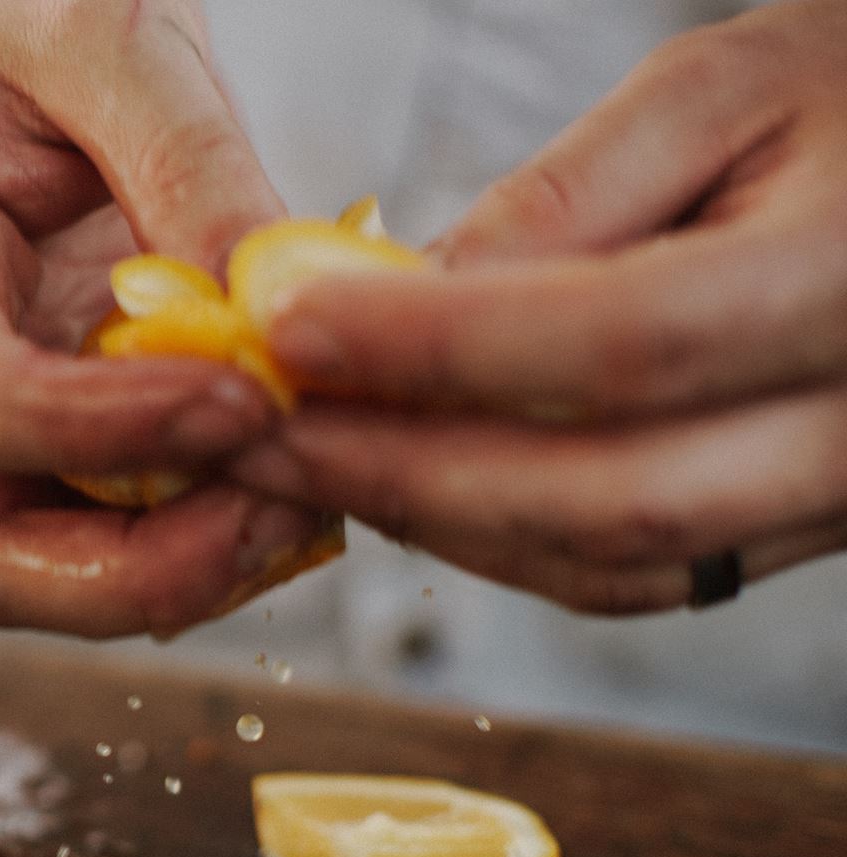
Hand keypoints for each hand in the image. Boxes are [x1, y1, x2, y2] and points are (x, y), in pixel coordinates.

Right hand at [0, 0, 335, 636]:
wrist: (40, 21)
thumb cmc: (48, 2)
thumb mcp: (116, 31)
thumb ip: (188, 162)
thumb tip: (269, 318)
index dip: (78, 431)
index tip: (238, 405)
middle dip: (124, 568)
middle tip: (280, 509)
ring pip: (42, 574)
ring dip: (178, 570)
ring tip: (307, 490)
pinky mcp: (67, 440)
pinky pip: (120, 539)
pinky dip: (211, 537)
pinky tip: (300, 473)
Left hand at [232, 1, 846, 613]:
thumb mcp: (719, 89)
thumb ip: (564, 201)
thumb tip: (393, 300)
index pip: (623, 343)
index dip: (437, 348)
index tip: (287, 325)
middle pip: (606, 496)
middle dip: (402, 471)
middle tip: (257, 431)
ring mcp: (837, 497)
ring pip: (607, 560)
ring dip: (431, 521)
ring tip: (297, 459)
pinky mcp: (792, 533)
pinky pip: (631, 576)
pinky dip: (498, 544)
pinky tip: (398, 485)